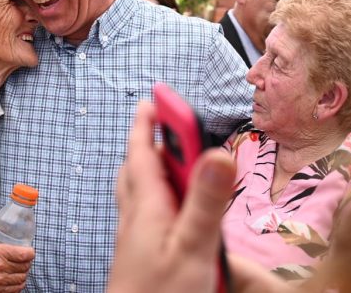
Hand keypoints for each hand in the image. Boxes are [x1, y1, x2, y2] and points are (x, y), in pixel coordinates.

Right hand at [0, 233, 34, 292]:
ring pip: (22, 279)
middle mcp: (0, 268)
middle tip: (22, 259)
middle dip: (26, 262)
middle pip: (26, 267)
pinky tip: (12, 280)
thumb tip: (2, 234)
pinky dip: (17, 285)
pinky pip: (15, 290)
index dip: (30, 252)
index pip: (26, 254)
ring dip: (22, 274)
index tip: (28, 251)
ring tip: (18, 270)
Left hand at [109, 101, 235, 292]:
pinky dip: (151, 194)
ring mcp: (133, 235)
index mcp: (147, 207)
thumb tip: (217, 152)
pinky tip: (165, 209)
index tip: (157, 97)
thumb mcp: (192, 248)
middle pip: (136, 167)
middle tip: (161, 122)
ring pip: (134, 190)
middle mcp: (135, 216)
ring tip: (166, 159)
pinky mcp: (136, 252)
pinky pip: (139, 210)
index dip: (152, 123)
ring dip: (148, 166)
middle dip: (148, 141)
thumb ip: (206, 202)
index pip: (145, 152)